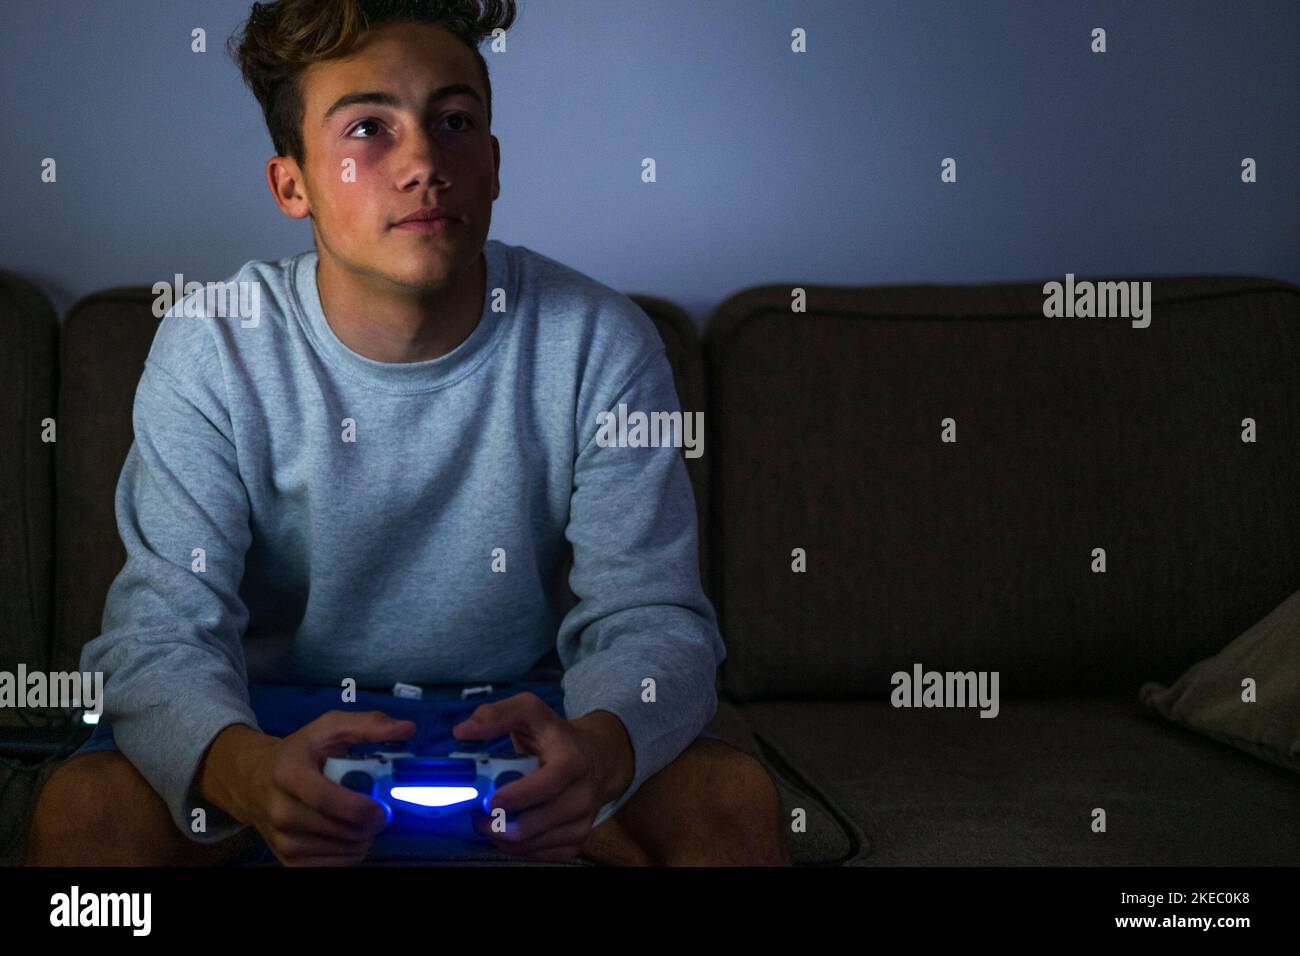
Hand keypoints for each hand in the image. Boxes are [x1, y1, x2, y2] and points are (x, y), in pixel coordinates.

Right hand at [202, 710, 415, 865]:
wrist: (253, 781)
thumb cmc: (299, 752)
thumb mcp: (329, 728)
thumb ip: (368, 725)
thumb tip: (407, 729)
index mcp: (288, 773)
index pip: (327, 799)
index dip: (361, 808)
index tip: (383, 808)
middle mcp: (280, 811)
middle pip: (339, 829)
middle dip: (368, 822)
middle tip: (377, 811)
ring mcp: (282, 841)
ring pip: (341, 850)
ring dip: (362, 838)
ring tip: (361, 820)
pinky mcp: (288, 862)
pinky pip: (334, 866)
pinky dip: (350, 853)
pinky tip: (348, 834)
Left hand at [451, 692, 632, 861]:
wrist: (600, 758)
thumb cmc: (557, 736)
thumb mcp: (530, 712)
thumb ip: (497, 715)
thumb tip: (462, 731)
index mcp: (572, 762)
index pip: (546, 786)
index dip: (516, 797)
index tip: (489, 800)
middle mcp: (582, 795)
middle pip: (533, 825)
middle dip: (497, 822)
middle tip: (478, 813)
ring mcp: (582, 822)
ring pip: (530, 844)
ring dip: (502, 835)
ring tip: (490, 818)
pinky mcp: (577, 841)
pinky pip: (537, 855)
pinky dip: (516, 847)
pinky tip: (510, 827)